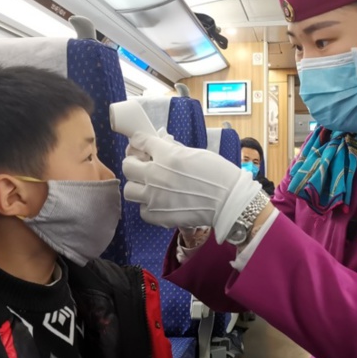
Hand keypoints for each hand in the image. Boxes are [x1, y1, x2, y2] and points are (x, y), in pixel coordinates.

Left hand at [122, 132, 260, 242]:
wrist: (229, 201)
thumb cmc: (218, 173)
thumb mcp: (195, 153)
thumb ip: (173, 150)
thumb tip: (161, 144)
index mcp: (165, 155)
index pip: (139, 141)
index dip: (139, 142)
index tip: (141, 145)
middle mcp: (155, 175)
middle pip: (127, 166)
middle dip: (134, 164)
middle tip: (144, 166)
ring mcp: (154, 197)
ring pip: (129, 189)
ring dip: (138, 186)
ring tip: (150, 187)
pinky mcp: (157, 216)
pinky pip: (142, 210)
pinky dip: (149, 206)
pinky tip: (160, 203)